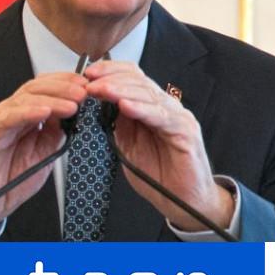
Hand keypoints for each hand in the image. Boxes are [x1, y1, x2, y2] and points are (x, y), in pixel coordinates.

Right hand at [0, 73, 86, 237]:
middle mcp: (9, 115)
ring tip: (72, 104)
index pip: (43, 89)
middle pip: (34, 88)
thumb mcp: (43, 154)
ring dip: (51, 99)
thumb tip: (73, 116)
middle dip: (62, 87)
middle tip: (83, 92)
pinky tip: (45, 112)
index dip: (64, 83)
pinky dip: (27, 113)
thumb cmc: (9, 181)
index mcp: (22, 116)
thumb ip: (54, 134)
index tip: (85, 86)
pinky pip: (8, 119)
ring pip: (23, 100)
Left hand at [83, 61, 232, 231]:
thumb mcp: (129, 146)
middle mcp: (167, 108)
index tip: (88, 74)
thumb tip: (98, 105)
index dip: (111, 72)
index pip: (133, 78)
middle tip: (90, 83)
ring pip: (149, 95)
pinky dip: (142, 110)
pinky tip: (126, 107)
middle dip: (111, 80)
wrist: (184, 202)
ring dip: (122, 91)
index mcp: (152, 108)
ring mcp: (178, 118)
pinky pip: (162, 117)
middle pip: (140, 82)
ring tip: (102, 90)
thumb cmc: (159, 175)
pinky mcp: (186, 132)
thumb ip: (118, 125)